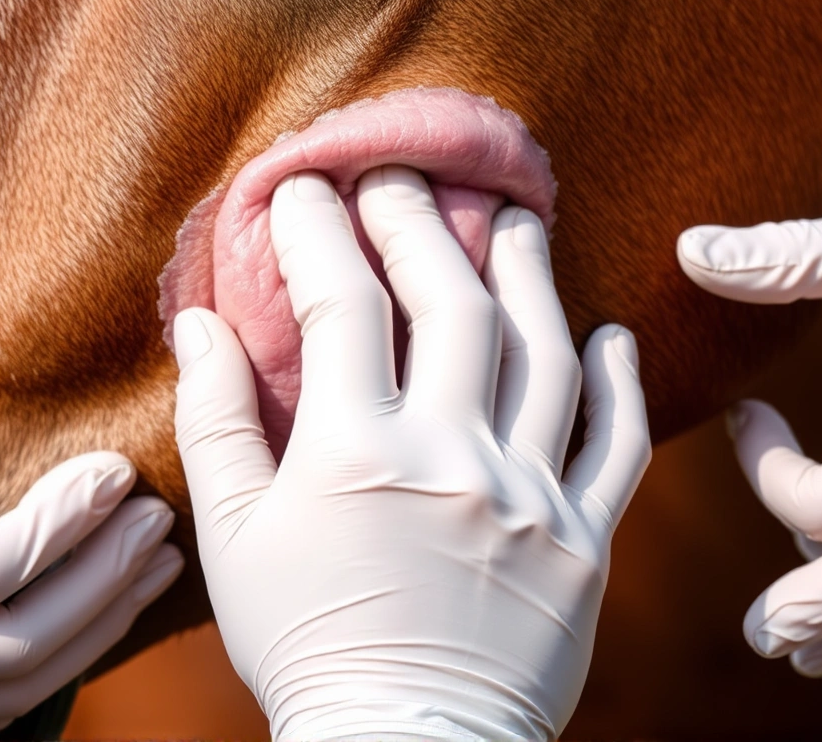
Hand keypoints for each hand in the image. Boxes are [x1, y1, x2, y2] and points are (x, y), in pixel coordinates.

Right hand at [175, 167, 650, 740]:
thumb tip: (200, 324)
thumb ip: (217, 423)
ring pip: (545, 353)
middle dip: (420, 223)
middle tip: (404, 176)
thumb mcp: (234, 540)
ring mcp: (531, 497)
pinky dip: (621, 383)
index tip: (303, 187)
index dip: (318, 232)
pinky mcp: (586, 542)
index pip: (341, 305)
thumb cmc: (306, 646)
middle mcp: (454, 457)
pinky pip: (620, 445)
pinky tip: (611, 335)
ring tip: (515, 223)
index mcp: (358, 454)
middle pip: (450, 303)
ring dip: (531, 275)